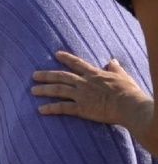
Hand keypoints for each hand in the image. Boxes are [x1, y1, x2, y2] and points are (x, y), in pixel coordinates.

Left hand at [32, 50, 152, 130]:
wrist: (130, 106)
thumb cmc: (129, 92)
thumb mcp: (123, 76)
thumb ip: (116, 69)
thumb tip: (113, 61)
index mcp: (95, 74)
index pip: (77, 63)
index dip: (66, 58)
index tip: (56, 54)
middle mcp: (84, 83)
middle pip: (61, 76)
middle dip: (47, 75)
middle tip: (34, 75)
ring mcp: (81, 95)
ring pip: (58, 90)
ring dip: (44, 89)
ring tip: (33, 90)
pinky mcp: (81, 108)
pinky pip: (62, 107)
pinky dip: (51, 108)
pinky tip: (40, 110)